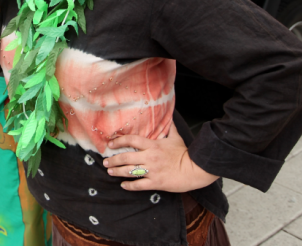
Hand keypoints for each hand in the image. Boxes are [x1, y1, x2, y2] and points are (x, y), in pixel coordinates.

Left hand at [103, 124, 218, 192]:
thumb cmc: (184, 153)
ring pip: (129, 171)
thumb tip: (169, 116)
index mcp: (153, 145)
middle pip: (126, 157)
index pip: (131, 140)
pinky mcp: (156, 182)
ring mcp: (152, 171)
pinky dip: (129, 186)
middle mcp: (150, 157)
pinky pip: (139, 185)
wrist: (195, 170)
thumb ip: (169, 127)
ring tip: (110, 172)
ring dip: (117, 172)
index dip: (119, 141)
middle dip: (114, 159)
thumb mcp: (176, 137)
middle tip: (106, 161)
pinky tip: (123, 185)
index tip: (110, 144)